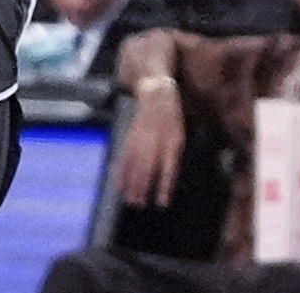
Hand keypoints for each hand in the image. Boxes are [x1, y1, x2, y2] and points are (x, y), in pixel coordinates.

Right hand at [115, 87, 185, 207]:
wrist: (156, 95)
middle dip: (142, 187)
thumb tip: (167, 180)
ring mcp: (139, 138)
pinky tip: (118, 180)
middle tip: (138, 204)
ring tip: (128, 197)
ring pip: (134, 163)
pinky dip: (121, 169)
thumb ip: (173, 156)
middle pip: (147, 168)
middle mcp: (154, 141)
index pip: (167, 168)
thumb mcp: (180, 136)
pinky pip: (124, 155)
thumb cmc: (172, 119)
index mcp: (171, 142)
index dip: (164, 186)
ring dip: (130, 182)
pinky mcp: (130, 136)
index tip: (162, 203)